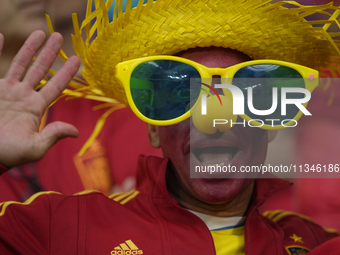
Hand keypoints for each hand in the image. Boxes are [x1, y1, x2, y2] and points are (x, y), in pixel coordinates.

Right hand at [0, 30, 79, 166]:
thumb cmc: (9, 152)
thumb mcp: (35, 147)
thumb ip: (53, 135)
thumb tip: (76, 132)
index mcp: (36, 107)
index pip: (55, 86)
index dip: (66, 73)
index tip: (77, 60)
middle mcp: (23, 96)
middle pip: (40, 69)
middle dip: (50, 53)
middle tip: (59, 36)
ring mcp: (7, 90)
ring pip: (21, 63)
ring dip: (30, 48)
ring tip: (41, 32)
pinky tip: (1, 36)